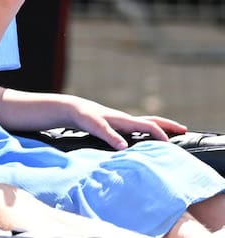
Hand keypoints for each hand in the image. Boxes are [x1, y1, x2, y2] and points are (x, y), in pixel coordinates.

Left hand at [67, 96, 187, 149]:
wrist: (74, 109)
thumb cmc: (84, 117)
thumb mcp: (95, 127)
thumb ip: (109, 136)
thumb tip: (124, 148)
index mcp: (124, 120)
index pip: (149, 125)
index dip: (161, 134)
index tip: (170, 145)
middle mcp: (126, 119)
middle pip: (151, 120)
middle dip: (168, 125)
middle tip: (183, 130)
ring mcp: (122, 122)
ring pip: (145, 123)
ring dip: (159, 127)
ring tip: (170, 134)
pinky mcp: (117, 125)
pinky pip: (137, 128)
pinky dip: (147, 131)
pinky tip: (147, 139)